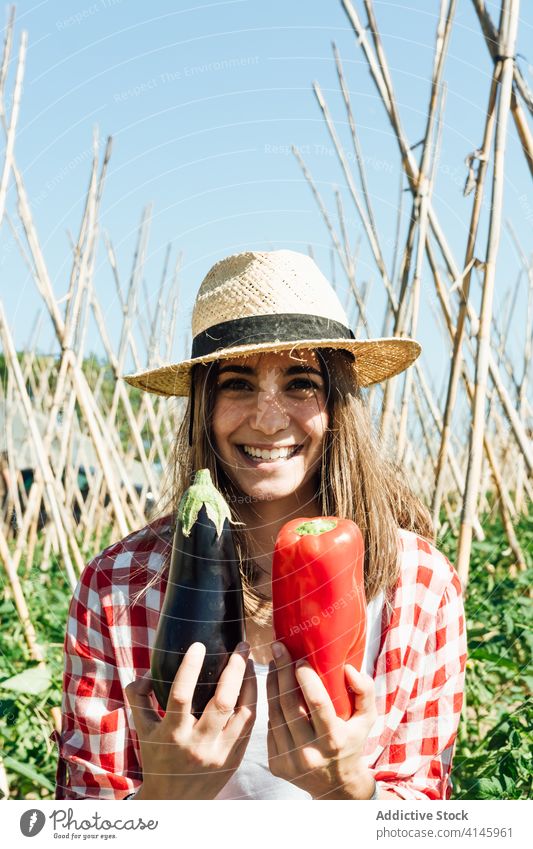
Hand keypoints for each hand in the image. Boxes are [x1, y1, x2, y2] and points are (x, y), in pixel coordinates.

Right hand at [125, 641, 256, 798]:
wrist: (174, 803)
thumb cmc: (158, 758)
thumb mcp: (143, 730)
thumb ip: (139, 697)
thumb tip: (148, 670)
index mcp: (172, 735)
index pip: (181, 696)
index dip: (189, 668)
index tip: (198, 645)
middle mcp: (198, 745)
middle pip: (222, 702)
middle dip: (235, 669)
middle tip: (240, 646)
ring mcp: (220, 754)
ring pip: (244, 712)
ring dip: (250, 682)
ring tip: (250, 660)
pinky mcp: (236, 759)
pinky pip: (250, 724)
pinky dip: (253, 701)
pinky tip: (253, 684)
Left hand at [266, 642, 376, 798]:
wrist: (336, 786)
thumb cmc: (352, 742)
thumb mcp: (367, 719)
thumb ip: (365, 691)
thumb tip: (349, 668)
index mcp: (334, 740)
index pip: (317, 703)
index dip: (306, 678)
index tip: (300, 658)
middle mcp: (310, 752)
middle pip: (289, 704)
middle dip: (282, 671)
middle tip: (278, 648)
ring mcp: (290, 761)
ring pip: (274, 714)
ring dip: (272, 685)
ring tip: (274, 663)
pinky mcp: (276, 765)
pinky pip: (270, 728)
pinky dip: (271, 706)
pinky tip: (274, 689)